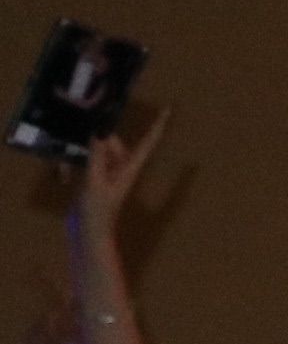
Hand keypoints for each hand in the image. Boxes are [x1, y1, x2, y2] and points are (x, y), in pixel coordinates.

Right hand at [79, 105, 167, 224]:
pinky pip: (88, 162)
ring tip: (72, 160)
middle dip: (100, 137)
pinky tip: (64, 171)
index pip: (147, 143)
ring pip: (99, 151)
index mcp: (130, 168)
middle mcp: (122, 168)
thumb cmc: (98, 212)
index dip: (157, 126)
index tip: (168, 110)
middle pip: (115, 143)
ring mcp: (109, 174)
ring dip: (85, 151)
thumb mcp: (96, 182)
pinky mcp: (95, 179)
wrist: (90, 234)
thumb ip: (97, 157)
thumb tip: (100, 134)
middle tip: (84, 133)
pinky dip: (77, 162)